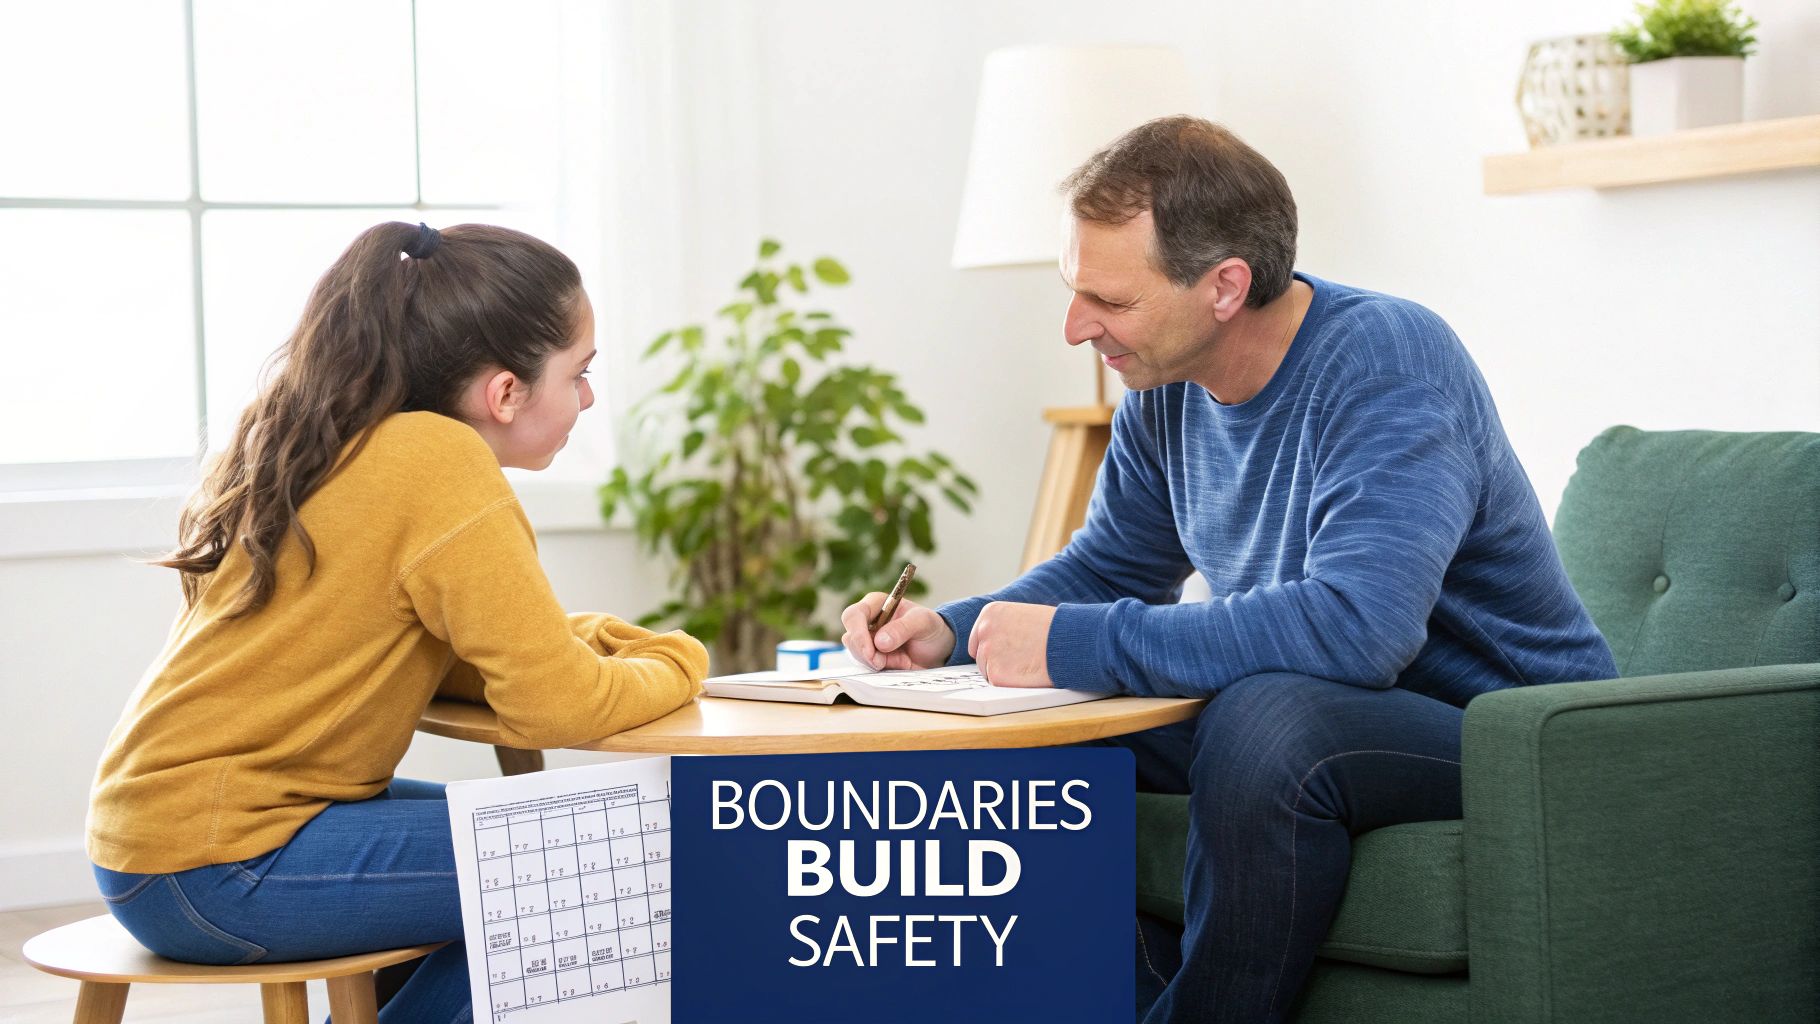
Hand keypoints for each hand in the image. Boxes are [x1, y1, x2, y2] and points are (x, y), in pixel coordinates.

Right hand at [839, 593, 955, 670]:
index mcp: (876, 604)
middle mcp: (867, 621)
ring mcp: (867, 640)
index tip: (871, 651)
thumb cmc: (930, 628)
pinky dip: (881, 668)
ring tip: (901, 660)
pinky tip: (899, 663)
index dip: (857, 633)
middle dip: (865, 653)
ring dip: (875, 662)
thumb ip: (902, 628)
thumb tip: (880, 641)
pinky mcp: (871, 656)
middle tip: (882, 662)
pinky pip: (866, 665)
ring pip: (856, 654)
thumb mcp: (923, 622)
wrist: (938, 648)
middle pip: (850, 637)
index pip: (854, 615)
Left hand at [968, 601, 1056, 687]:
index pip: (978, 639)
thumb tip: (998, 644)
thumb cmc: (1054, 629)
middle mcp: (984, 630)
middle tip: (1020, 662)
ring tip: (1027, 664)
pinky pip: (997, 684)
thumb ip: (1005, 627)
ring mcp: (988, 652)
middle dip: (997, 662)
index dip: (992, 649)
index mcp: (990, 613)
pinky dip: (1010, 683)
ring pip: (988, 672)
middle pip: (981, 657)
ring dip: (1004, 673)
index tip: (1004, 654)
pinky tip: (1027, 673)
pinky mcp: (996, 674)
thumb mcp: (1023, 616)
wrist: (1068, 641)